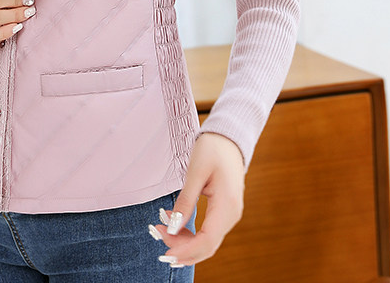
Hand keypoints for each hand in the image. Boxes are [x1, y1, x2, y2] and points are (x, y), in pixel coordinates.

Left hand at [151, 132, 244, 268]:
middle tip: (158, 234)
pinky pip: (209, 231)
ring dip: (185, 242)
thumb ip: (185, 201)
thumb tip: (173, 228)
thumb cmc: (212, 149)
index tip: (165, 252)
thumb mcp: (194, 172)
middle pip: (207, 246)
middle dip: (182, 248)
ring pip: (208, 241)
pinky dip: (192, 234)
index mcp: (227, 205)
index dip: (186, 250)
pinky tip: (176, 226)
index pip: (207, 240)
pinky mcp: (224, 211)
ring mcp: (230, 214)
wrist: (228, 137)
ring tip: (163, 230)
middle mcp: (232, 214)